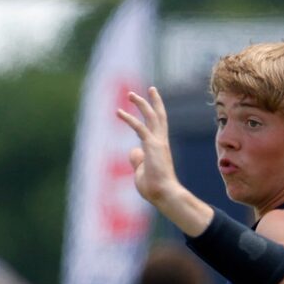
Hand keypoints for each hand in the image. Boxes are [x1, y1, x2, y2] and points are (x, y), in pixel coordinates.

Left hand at [117, 87, 182, 205]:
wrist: (164, 194)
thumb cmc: (154, 188)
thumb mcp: (142, 171)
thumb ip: (138, 160)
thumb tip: (133, 151)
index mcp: (160, 147)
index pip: (159, 125)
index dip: (155, 112)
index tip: (150, 102)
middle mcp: (161, 141)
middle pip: (159, 116)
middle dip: (154, 101)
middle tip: (150, 88)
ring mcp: (158, 143)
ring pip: (151, 117)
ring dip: (141, 103)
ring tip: (130, 94)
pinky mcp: (152, 146)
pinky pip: (140, 128)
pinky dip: (129, 119)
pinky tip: (119, 112)